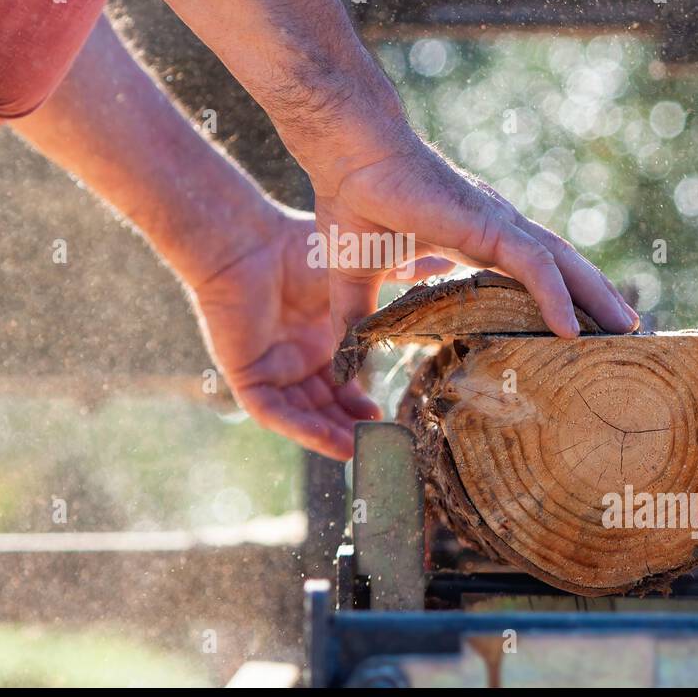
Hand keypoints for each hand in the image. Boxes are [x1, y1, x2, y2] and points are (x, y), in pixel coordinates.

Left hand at [190, 210, 450, 459]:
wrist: (250, 244)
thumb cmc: (297, 248)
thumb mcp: (360, 273)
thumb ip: (402, 278)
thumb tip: (451, 259)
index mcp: (318, 336)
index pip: (342, 382)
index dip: (361, 402)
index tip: (390, 417)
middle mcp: (294, 357)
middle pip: (324, 404)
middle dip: (349, 426)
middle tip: (379, 444)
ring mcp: (270, 367)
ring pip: (301, 414)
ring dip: (328, 435)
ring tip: (358, 452)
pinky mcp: (246, 374)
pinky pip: (273, 412)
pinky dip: (300, 429)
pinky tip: (328, 442)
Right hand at [304, 116, 641, 341]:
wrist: (348, 158)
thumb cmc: (353, 204)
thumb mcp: (358, 277)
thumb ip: (359, 316)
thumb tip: (346, 356)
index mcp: (473, 237)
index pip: (530, 268)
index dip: (558, 295)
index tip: (578, 327)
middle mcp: (496, 229)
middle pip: (562, 267)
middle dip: (596, 298)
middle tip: (627, 332)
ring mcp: (496, 225)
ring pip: (562, 265)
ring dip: (596, 297)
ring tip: (626, 330)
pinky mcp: (488, 226)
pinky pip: (535, 266)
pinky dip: (556, 297)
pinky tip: (573, 329)